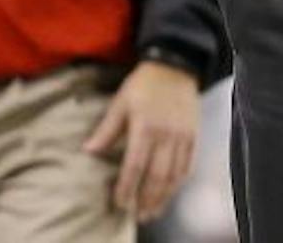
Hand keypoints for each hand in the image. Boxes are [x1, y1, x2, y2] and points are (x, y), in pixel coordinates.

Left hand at [84, 60, 199, 222]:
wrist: (176, 65)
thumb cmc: (143, 84)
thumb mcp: (120, 102)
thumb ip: (107, 129)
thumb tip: (89, 151)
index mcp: (145, 127)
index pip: (134, 166)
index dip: (126, 188)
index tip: (120, 203)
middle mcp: (166, 135)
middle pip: (157, 177)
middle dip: (146, 200)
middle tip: (138, 217)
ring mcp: (182, 136)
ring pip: (174, 175)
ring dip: (164, 197)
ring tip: (153, 211)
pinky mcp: (194, 135)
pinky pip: (188, 164)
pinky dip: (179, 182)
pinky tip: (171, 192)